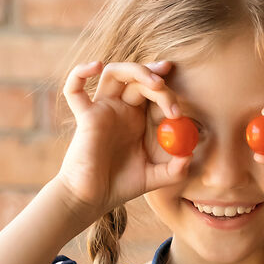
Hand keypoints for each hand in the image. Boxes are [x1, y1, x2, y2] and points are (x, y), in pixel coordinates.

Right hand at [58, 60, 189, 219]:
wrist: (94, 198)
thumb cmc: (122, 186)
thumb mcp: (156, 177)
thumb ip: (176, 169)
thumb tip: (190, 154)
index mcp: (138, 119)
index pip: (153, 91)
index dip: (167, 86)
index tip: (182, 98)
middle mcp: (121, 109)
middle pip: (137, 79)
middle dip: (158, 81)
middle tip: (170, 96)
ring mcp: (102, 109)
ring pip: (114, 74)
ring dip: (136, 70)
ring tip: (156, 83)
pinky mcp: (86, 116)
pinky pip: (74, 90)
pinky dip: (80, 72)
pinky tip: (95, 65)